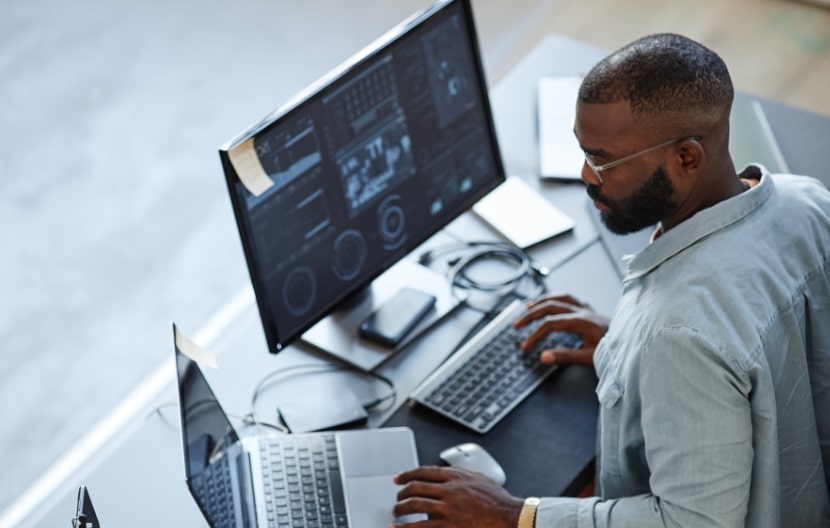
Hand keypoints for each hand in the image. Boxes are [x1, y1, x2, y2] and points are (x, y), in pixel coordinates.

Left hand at [392, 466, 522, 526]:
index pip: (423, 472)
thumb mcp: (479, 479)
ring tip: (396, 513)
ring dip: (401, 509)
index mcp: (456, 476)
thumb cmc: (498, 500)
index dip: (407, 475)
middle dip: (402, 494)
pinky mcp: (450, 526)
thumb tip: (446, 474)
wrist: (510, 517)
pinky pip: (421, 527)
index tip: (398, 480)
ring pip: (414, 506)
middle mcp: (449, 490)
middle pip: (416, 488)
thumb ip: (460, 475)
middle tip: (397, 499)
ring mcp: (448, 509)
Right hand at [513, 294, 608, 366]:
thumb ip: (565, 356)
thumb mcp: (589, 358)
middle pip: (550, 306)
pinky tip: (553, 303)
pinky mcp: (592, 312)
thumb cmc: (615, 351)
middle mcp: (583, 311)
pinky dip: (558, 299)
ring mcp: (588, 310)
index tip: (526, 346)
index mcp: (581, 321)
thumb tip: (543, 356)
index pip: (550, 324)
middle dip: (531, 315)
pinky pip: (571, 299)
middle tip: (517, 324)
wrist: (636, 344)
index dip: (535, 335)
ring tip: (529, 307)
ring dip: (542, 301)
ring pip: (560, 298)